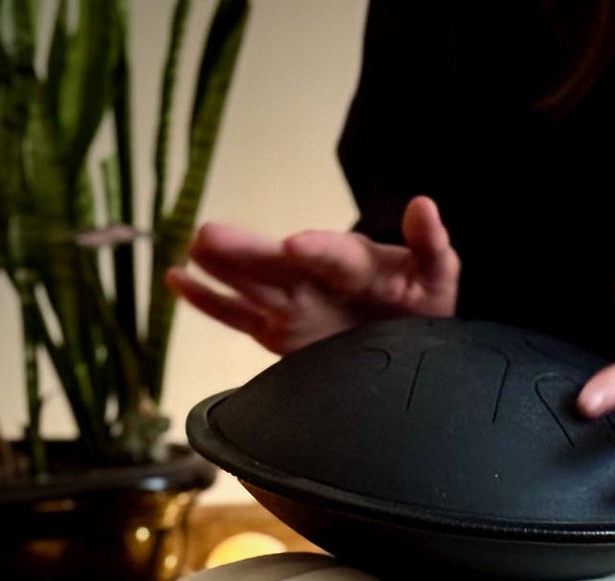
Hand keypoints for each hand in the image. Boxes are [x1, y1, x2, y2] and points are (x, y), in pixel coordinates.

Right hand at [165, 195, 459, 354]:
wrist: (404, 341)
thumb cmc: (420, 303)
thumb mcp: (437, 277)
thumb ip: (431, 247)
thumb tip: (424, 206)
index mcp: (356, 264)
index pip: (336, 256)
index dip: (318, 249)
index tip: (294, 246)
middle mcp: (315, 277)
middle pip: (279, 264)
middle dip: (248, 252)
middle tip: (210, 236)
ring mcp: (293, 301)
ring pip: (252, 285)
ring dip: (222, 268)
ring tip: (194, 248)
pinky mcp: (277, 331)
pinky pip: (237, 316)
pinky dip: (208, 302)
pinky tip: (176, 280)